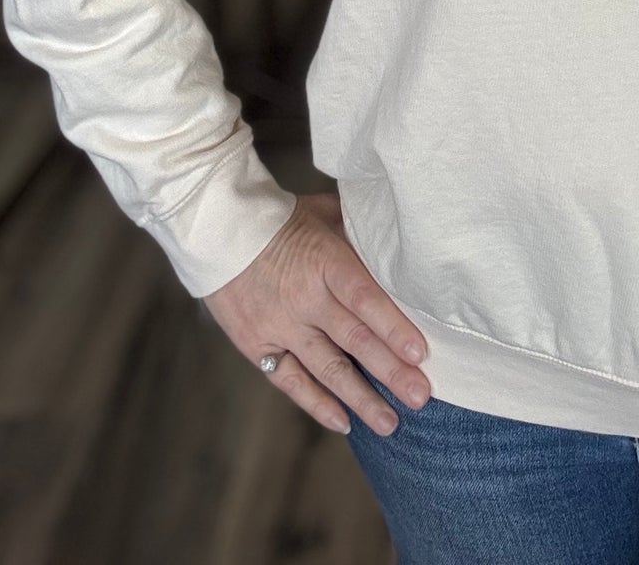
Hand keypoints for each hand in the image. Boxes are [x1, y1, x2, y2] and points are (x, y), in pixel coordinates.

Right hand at [202, 190, 432, 436]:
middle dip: (390, 372)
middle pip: (354, 340)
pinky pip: (291, 381)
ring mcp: (280, 326)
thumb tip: (399, 245)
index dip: (393, 327)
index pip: (365, 299)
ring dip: (360, 399)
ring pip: (327, 369)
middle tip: (420, 397)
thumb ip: (359, 233)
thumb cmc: (282, 220)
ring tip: (390, 424)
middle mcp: (304, 298)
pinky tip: (344, 422)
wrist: (217, 233)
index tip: (420, 354)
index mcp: (325, 261)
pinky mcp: (258, 346)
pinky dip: (317, 404)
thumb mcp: (324, 214)